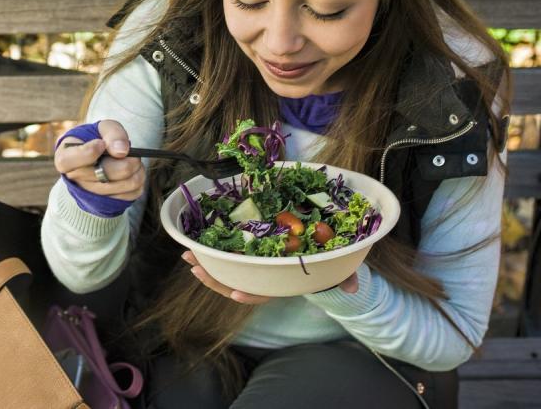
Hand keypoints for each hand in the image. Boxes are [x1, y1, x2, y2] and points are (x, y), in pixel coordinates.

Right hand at [54, 119, 145, 200]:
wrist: (99, 156)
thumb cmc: (98, 138)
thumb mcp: (102, 128)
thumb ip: (112, 133)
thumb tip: (122, 151)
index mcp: (65, 158)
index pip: (68, 161)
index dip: (87, 153)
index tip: (101, 144)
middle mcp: (75, 178)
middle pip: (104, 173)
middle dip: (127, 161)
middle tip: (134, 154)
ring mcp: (90, 193)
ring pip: (122, 185)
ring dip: (136, 171)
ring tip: (135, 161)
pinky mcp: (107, 202)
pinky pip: (131, 195)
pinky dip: (138, 182)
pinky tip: (134, 173)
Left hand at [181, 251, 358, 302]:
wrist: (316, 255)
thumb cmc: (323, 265)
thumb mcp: (335, 270)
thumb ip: (343, 277)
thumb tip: (352, 286)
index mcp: (281, 283)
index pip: (264, 293)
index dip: (250, 295)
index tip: (234, 294)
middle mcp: (264, 278)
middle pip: (237, 283)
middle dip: (215, 279)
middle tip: (195, 268)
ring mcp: (253, 267)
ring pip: (227, 272)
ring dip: (206, 265)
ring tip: (188, 256)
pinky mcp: (247, 253)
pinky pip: (227, 255)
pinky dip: (212, 251)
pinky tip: (197, 244)